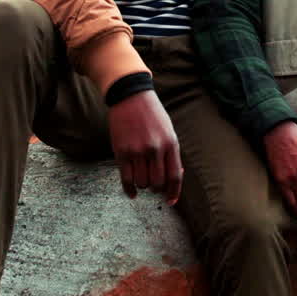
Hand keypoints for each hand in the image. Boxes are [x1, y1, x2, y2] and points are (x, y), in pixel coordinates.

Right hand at [107, 89, 181, 204]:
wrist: (130, 96)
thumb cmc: (151, 114)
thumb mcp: (168, 130)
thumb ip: (171, 153)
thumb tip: (175, 176)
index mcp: (170, 143)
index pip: (175, 176)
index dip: (174, 192)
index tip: (170, 201)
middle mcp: (155, 148)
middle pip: (158, 183)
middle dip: (157, 188)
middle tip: (154, 185)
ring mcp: (137, 151)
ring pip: (142, 183)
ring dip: (143, 185)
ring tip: (142, 177)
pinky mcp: (121, 152)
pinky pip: (126, 179)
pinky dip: (130, 190)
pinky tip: (132, 193)